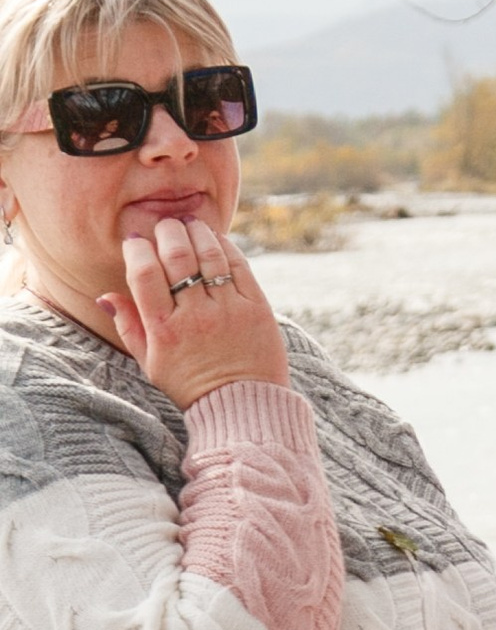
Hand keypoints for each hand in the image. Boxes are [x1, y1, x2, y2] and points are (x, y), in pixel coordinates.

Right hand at [102, 218, 290, 408]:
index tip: (135, 240)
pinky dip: (225, 246)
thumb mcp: (150, 362)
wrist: (242, 404)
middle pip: (177, 256)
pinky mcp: (257, 307)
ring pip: (209, 254)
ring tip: (187, 225)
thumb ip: (128, 326)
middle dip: (166, 231)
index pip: (144, 274)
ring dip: (196, 232)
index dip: (136, 249)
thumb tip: (105, 295)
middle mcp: (195, 316)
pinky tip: (215, 239)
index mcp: (164, 329)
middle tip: (163, 225)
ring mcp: (228, 309)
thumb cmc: (190, 383)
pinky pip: (239, 265)